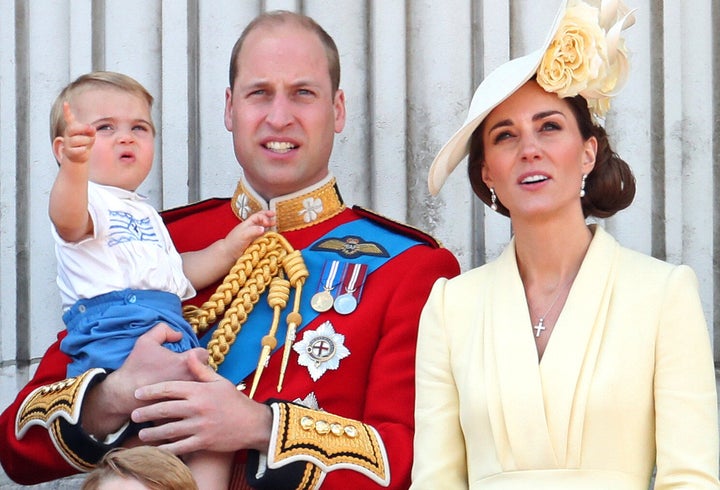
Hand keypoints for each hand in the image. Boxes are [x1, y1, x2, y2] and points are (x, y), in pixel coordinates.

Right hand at [60, 102, 95, 164]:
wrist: (78, 157)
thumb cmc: (84, 143)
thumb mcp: (90, 135)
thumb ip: (91, 130)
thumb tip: (91, 128)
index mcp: (72, 127)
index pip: (69, 118)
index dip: (67, 111)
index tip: (65, 103)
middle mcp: (68, 133)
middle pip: (74, 128)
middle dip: (85, 128)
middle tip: (92, 129)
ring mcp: (67, 142)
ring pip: (81, 140)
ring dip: (88, 142)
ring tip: (86, 143)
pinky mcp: (69, 151)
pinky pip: (81, 149)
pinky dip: (85, 150)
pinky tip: (82, 150)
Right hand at [81, 324, 208, 436]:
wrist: (123, 393)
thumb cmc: (136, 366)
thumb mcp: (146, 341)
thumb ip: (164, 330)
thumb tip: (179, 335)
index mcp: (185, 363)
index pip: (203, 355)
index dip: (197, 354)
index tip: (189, 356)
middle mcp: (190, 380)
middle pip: (206, 373)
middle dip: (199, 370)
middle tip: (187, 371)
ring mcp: (187, 397)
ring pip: (202, 389)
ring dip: (197, 386)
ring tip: (187, 384)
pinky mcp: (182, 410)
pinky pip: (193, 404)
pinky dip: (190, 400)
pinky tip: (182, 398)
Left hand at [132, 354, 271, 454]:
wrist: (253, 423)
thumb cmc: (234, 401)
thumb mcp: (220, 382)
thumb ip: (201, 371)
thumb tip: (188, 355)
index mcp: (200, 390)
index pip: (170, 389)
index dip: (151, 391)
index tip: (138, 393)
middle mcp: (198, 407)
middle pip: (165, 410)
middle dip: (146, 412)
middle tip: (134, 415)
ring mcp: (200, 426)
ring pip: (169, 430)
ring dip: (152, 432)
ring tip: (141, 434)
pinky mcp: (204, 442)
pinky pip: (180, 446)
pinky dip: (166, 448)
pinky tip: (156, 449)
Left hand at [225, 210, 275, 257]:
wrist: (229, 254)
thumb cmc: (234, 243)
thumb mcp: (243, 235)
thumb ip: (253, 231)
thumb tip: (263, 228)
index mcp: (248, 224)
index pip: (258, 216)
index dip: (264, 217)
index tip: (269, 222)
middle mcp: (251, 228)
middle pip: (260, 219)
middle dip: (267, 216)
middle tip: (274, 215)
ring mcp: (253, 235)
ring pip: (262, 227)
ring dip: (268, 225)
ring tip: (274, 225)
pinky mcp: (254, 243)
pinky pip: (263, 236)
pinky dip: (267, 234)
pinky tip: (271, 236)